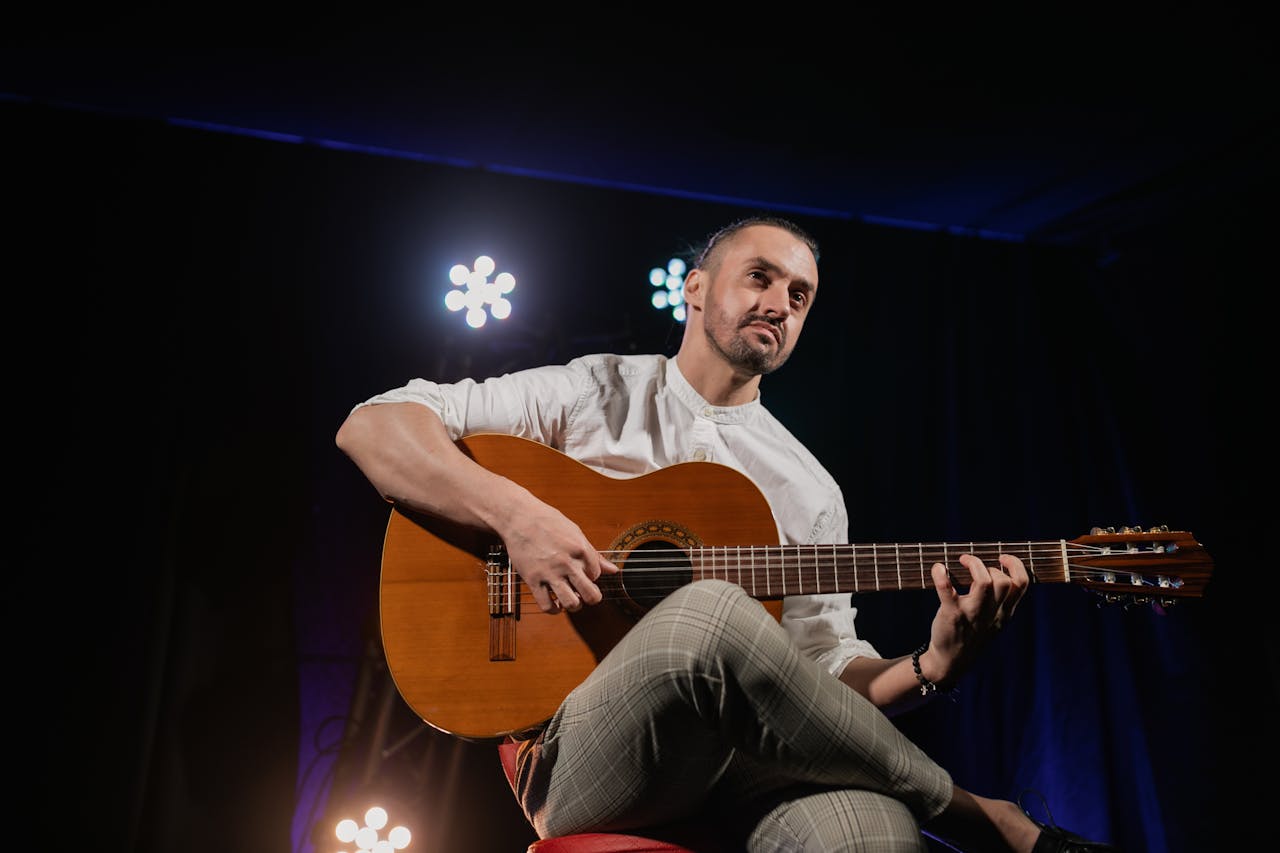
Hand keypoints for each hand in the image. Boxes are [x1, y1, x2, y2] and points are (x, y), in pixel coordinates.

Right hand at [501, 501, 619, 613]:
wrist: (518, 517)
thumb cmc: (547, 521)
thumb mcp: (576, 533)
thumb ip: (594, 554)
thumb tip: (612, 570)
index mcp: (580, 549)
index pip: (597, 574)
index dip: (592, 576)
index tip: (584, 573)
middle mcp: (567, 563)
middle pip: (590, 595)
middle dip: (592, 598)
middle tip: (587, 594)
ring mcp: (550, 573)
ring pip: (571, 604)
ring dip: (574, 606)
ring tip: (572, 599)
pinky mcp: (532, 580)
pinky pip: (546, 605)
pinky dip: (553, 610)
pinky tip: (555, 603)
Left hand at [920, 553, 1029, 685]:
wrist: (951, 661)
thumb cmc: (972, 634)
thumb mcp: (994, 620)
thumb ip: (999, 600)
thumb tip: (994, 570)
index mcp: (1004, 613)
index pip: (1021, 584)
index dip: (1015, 565)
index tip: (1001, 557)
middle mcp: (992, 613)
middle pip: (1003, 581)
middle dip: (989, 566)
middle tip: (971, 564)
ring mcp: (972, 614)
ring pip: (984, 583)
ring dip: (974, 565)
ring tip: (962, 560)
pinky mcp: (951, 615)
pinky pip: (947, 591)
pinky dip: (941, 576)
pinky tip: (938, 569)